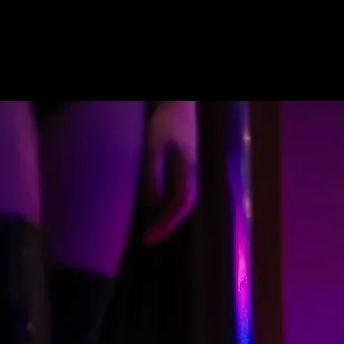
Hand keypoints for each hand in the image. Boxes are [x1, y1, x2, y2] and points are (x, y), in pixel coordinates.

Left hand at [142, 101, 198, 245]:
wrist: (180, 103)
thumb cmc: (166, 121)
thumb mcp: (154, 146)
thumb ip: (154, 173)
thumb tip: (151, 204)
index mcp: (188, 172)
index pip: (179, 206)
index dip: (165, 224)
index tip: (150, 239)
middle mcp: (193, 174)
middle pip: (184, 207)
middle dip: (168, 225)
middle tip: (151, 239)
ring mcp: (191, 169)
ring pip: (184, 200)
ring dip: (170, 216)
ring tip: (156, 228)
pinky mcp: (186, 164)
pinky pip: (180, 191)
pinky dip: (170, 204)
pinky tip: (159, 205)